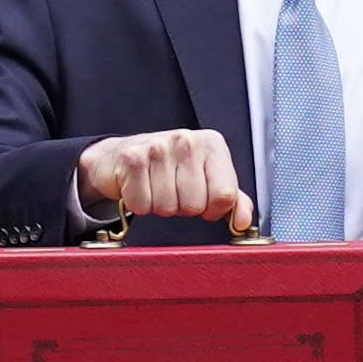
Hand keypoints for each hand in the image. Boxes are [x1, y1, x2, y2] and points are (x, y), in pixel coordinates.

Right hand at [74, 127, 250, 227]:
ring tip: (155, 187)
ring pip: (168, 208)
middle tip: (172, 191)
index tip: (202, 200)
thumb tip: (243, 221)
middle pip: (195, 205)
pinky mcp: (133, 158)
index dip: (212, 209)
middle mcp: (187, 140)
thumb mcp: (206, 179)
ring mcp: (159, 147)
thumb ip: (232, 200)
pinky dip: (138, 204)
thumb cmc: (167, 169)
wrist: (120, 157)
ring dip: (159, 206)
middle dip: (182, 208)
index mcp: (212, 144)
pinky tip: (139, 187)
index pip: (225, 195)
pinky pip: (142, 205)